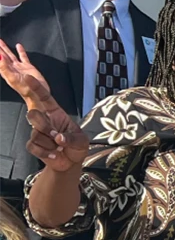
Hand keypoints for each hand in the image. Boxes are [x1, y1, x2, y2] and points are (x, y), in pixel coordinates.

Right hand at [0, 39, 87, 171]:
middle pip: (33, 115)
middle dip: (44, 126)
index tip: (28, 77)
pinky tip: (53, 155)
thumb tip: (59, 138)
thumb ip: (72, 138)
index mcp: (56, 114)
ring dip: (49, 144)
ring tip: (58, 148)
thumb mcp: (82, 141)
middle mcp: (45, 120)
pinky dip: (45, 153)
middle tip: (56, 136)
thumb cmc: (77, 146)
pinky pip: (33, 146)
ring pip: (35, 133)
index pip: (45, 98)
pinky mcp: (34, 144)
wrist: (71, 163)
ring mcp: (37, 132)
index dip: (36, 88)